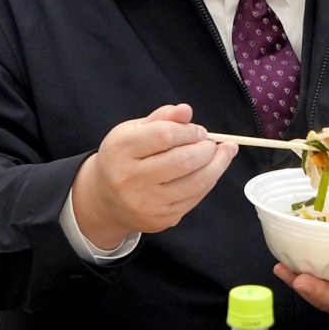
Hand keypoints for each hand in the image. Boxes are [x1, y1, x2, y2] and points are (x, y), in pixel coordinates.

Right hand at [70, 104, 235, 249]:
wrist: (104, 200)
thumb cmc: (123, 157)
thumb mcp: (133, 131)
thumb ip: (161, 118)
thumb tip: (186, 110)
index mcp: (122, 148)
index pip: (165, 135)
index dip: (189, 131)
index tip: (199, 131)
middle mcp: (131, 178)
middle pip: (183, 161)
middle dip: (207, 149)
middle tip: (212, 143)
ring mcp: (146, 202)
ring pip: (195, 183)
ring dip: (217, 165)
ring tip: (224, 153)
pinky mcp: (161, 219)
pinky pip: (195, 198)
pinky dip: (209, 182)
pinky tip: (211, 171)